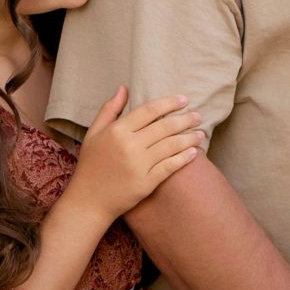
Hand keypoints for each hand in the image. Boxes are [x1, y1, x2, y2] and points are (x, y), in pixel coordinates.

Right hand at [67, 87, 203, 219]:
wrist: (88, 201)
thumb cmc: (90, 165)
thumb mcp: (93, 133)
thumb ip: (109, 110)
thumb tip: (124, 88)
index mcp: (117, 130)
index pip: (149, 110)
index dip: (169, 103)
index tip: (184, 99)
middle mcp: (129, 145)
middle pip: (164, 127)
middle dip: (185, 119)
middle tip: (198, 116)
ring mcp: (139, 165)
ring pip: (171, 145)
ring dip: (189, 138)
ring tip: (200, 134)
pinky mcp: (146, 183)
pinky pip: (170, 166)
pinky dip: (184, 158)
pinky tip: (194, 152)